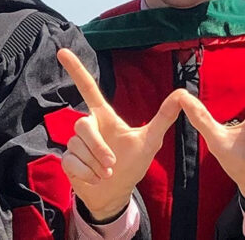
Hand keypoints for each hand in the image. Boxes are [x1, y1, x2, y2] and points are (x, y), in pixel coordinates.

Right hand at [57, 48, 184, 220]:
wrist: (116, 193)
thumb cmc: (133, 164)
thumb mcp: (151, 141)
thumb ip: (164, 117)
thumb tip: (181, 93)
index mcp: (105, 117)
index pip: (88, 89)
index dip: (77, 70)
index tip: (62, 51)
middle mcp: (89, 126)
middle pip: (82, 125)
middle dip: (97, 147)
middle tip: (111, 165)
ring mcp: (76, 143)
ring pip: (78, 147)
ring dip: (96, 165)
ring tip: (107, 174)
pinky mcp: (68, 159)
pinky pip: (72, 162)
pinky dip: (87, 174)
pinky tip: (96, 179)